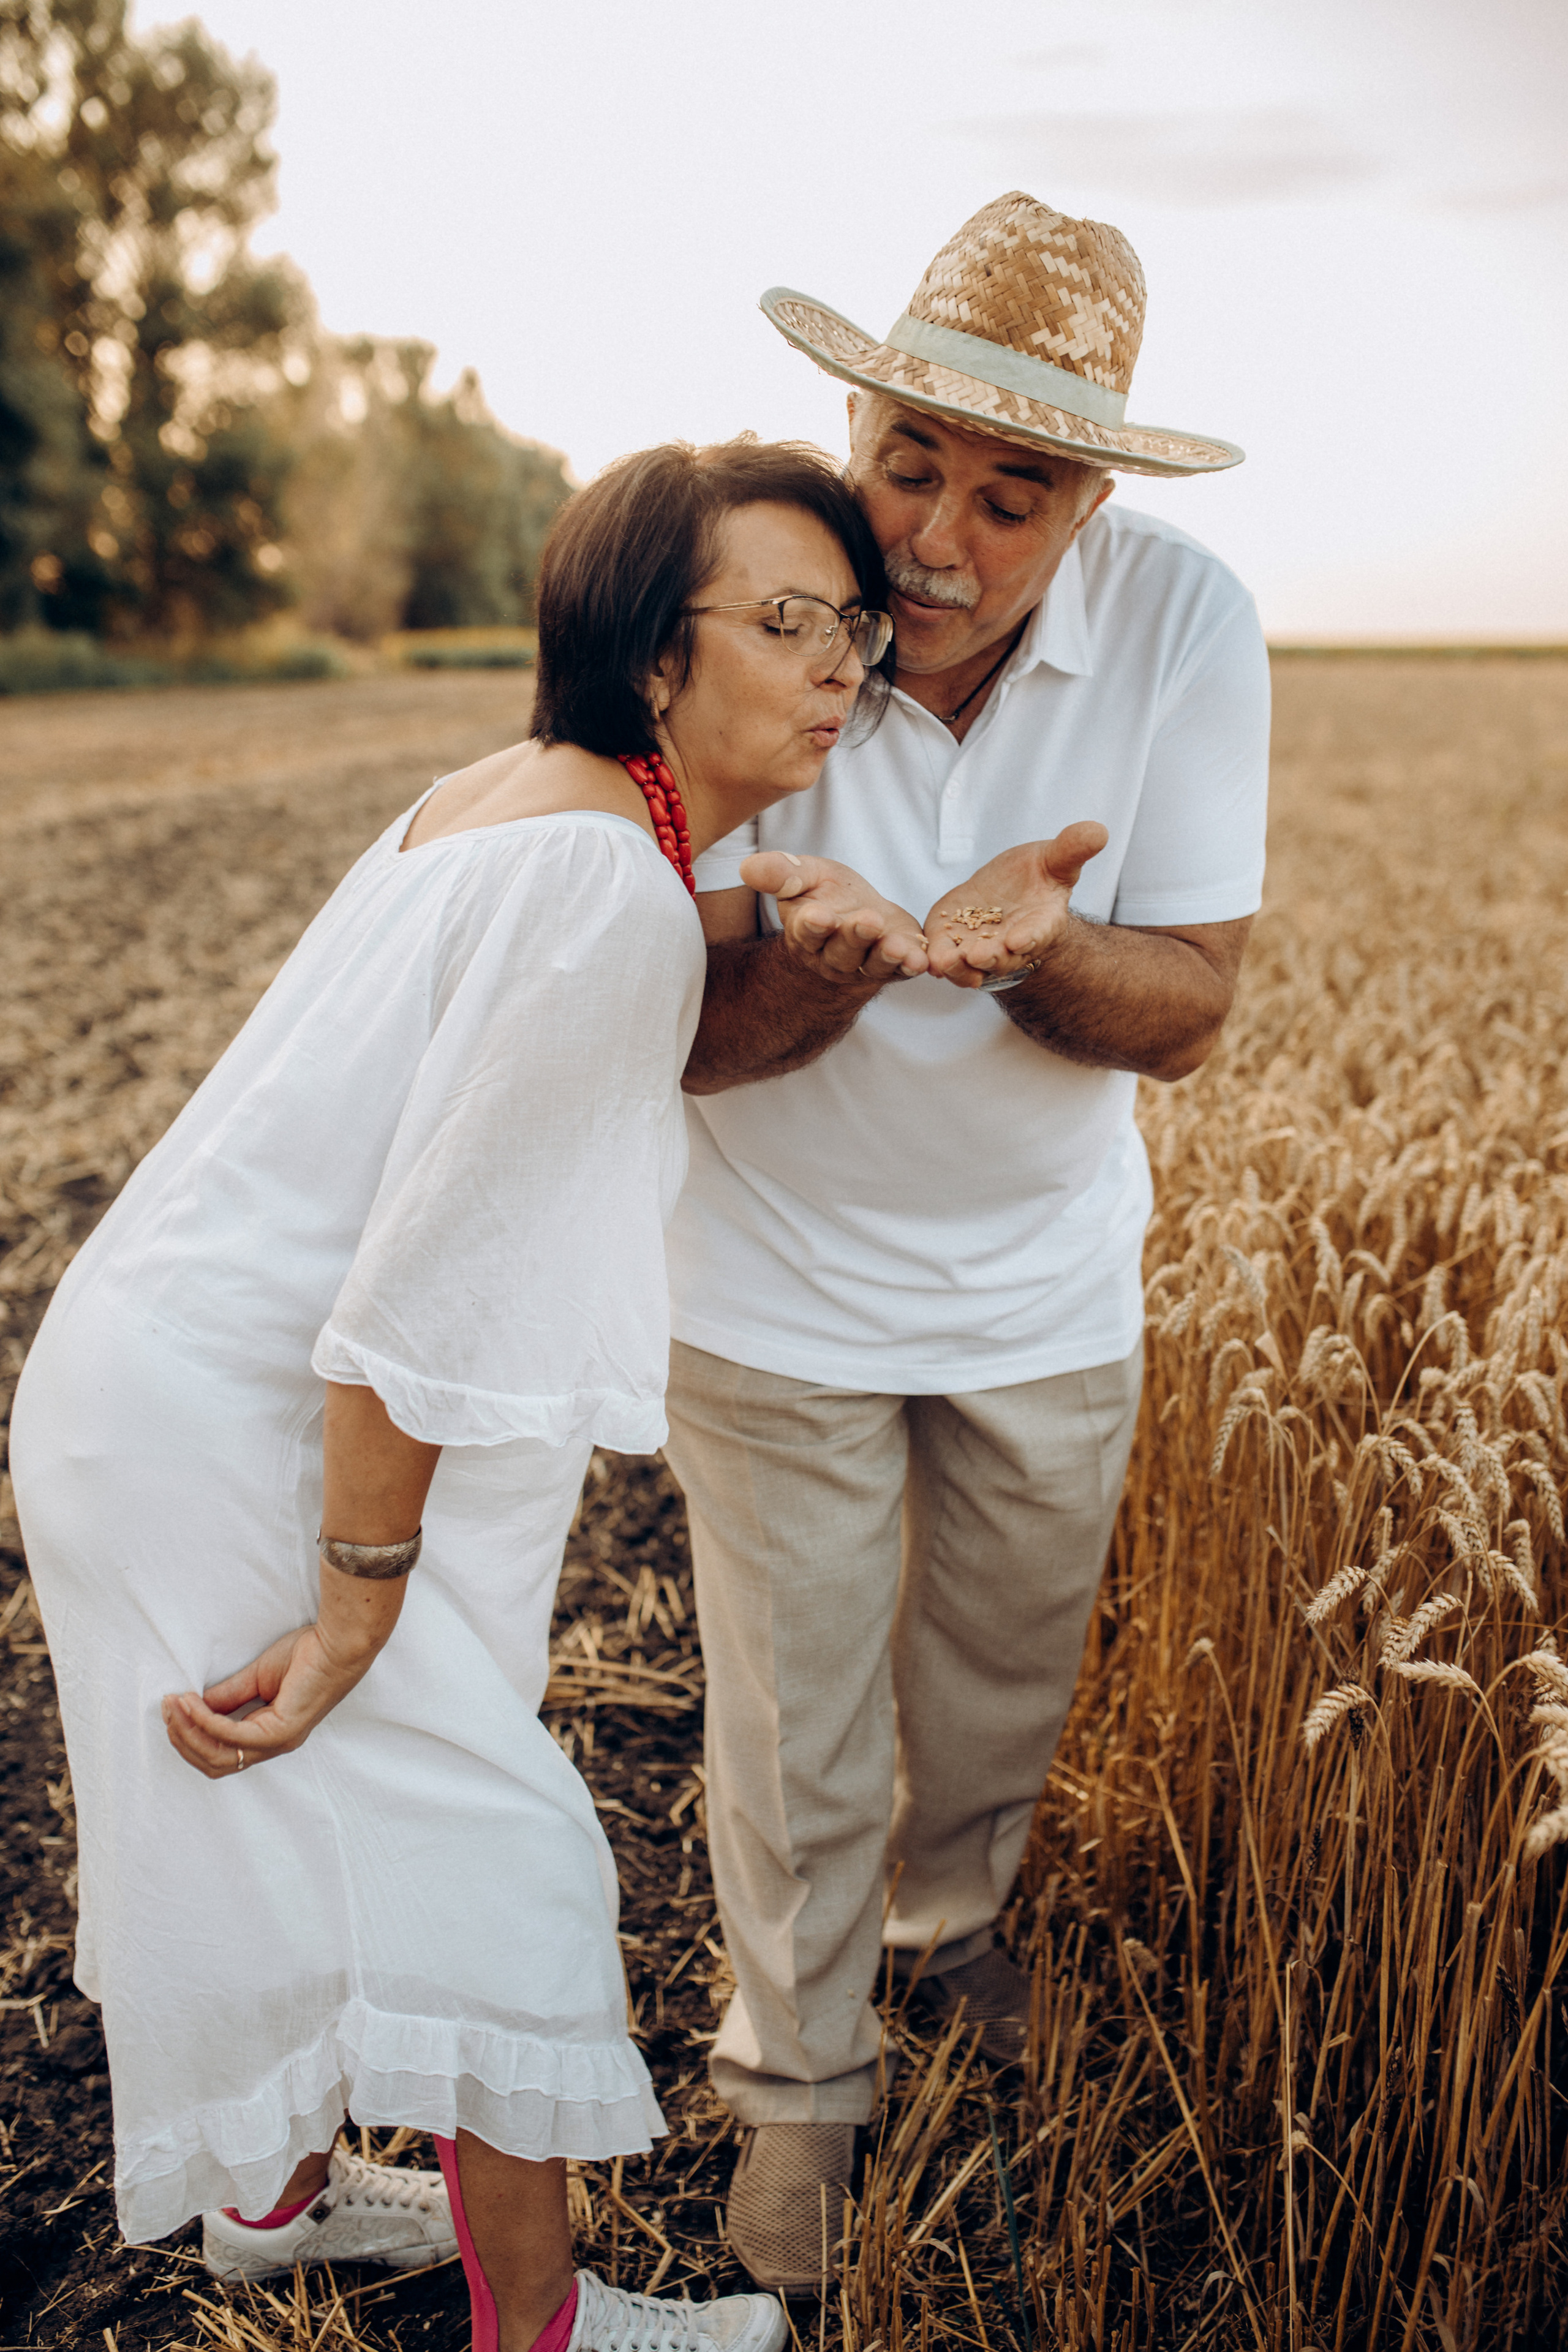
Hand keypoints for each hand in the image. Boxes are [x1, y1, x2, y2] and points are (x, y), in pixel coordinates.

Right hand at [162, 1618, 381, 1780]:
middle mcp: (273, 1745)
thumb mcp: (257, 1677)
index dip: (191, 1736)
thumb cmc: (308, 1654)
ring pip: (218, 1755)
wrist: (338, 1643)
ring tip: (171, 1707)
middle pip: (214, 1762)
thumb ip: (228, 1695)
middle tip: (166, 1712)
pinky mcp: (280, 1731)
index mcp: (270, 1735)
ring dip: (187, 1732)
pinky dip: (203, 1720)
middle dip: (184, 1740)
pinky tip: (189, 1703)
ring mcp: (278, 1742)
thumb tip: (196, 1705)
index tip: (171, 1711)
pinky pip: (230, 1734)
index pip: (221, 1753)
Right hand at [741, 853, 928, 987]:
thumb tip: (746, 867)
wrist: (862, 918)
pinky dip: (911, 966)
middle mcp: (833, 956)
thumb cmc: (828, 896)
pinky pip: (902, 970)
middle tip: (867, 920)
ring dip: (885, 956)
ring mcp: (865, 966)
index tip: (818, 916)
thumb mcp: (805, 876)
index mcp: (807, 933)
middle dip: (854, 937)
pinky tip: (920, 960)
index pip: (806, 932)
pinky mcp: (894, 967)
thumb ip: (781, 873)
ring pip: (873, 964)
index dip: (813, 926)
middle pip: (842, 951)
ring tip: (895, 946)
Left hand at [924, 823, 1107, 989]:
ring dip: (956, 967)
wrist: (1009, 890)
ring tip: (944, 963)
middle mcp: (1010, 944)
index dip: (1029, 938)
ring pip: (968, 965)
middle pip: (1000, 958)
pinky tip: (925, 956)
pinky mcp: (952, 942)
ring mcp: (979, 947)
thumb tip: (1099, 829)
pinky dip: (935, 957)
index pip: (1037, 934)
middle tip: (978, 958)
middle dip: (989, 959)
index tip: (1020, 940)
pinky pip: (943, 954)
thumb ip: (1072, 849)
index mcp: (1040, 924)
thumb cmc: (1038, 876)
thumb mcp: (1055, 858)